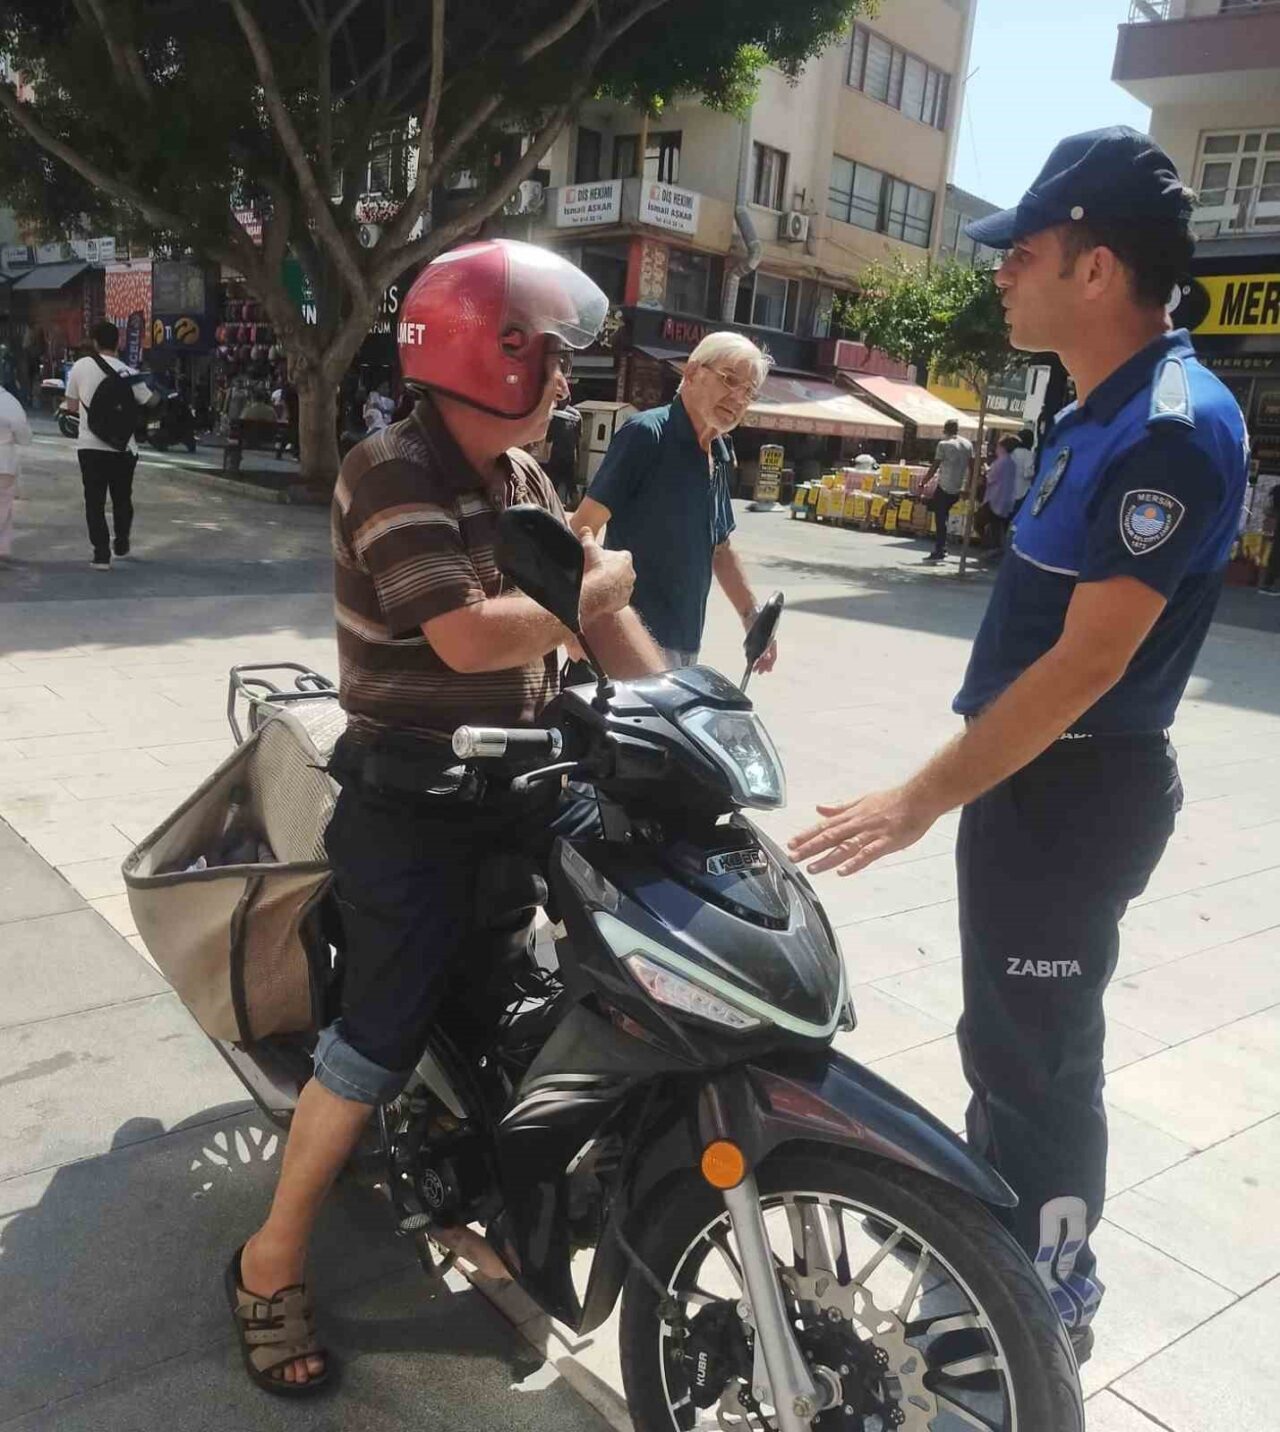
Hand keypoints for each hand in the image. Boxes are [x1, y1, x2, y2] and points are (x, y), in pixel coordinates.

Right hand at [580, 525, 633, 619]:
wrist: (595, 593)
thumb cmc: (594, 569)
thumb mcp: (589, 549)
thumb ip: (588, 538)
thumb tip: (585, 529)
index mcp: (625, 559)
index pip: (620, 556)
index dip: (610, 558)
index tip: (601, 561)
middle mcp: (631, 573)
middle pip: (621, 571)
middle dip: (612, 572)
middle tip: (599, 574)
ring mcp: (629, 588)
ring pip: (620, 585)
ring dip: (612, 585)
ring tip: (599, 587)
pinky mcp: (624, 601)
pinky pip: (618, 598)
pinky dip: (612, 598)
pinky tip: (601, 597)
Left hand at [740, 606, 776, 674]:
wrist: (752, 612)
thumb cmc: (759, 619)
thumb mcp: (762, 632)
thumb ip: (764, 644)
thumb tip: (765, 657)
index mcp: (771, 640)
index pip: (773, 655)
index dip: (770, 663)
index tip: (767, 670)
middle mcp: (767, 642)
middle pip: (767, 657)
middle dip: (764, 665)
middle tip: (759, 672)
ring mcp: (761, 641)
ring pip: (761, 655)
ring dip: (759, 663)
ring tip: (755, 670)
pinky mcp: (754, 640)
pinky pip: (756, 651)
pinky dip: (754, 657)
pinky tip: (751, 662)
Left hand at [787, 786, 939, 876]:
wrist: (918, 798)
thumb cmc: (892, 800)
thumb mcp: (861, 800)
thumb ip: (839, 808)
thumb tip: (819, 809)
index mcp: (851, 816)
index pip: (824, 827)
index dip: (806, 835)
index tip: (791, 843)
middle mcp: (857, 824)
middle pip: (829, 838)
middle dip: (809, 848)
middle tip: (792, 857)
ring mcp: (871, 834)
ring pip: (844, 848)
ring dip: (827, 859)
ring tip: (811, 868)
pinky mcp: (885, 842)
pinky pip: (867, 854)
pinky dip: (854, 863)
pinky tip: (843, 871)